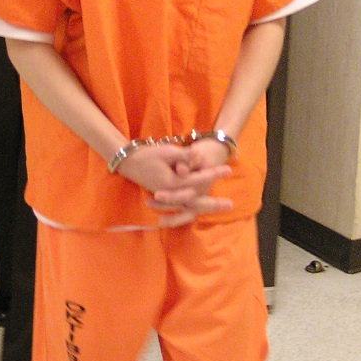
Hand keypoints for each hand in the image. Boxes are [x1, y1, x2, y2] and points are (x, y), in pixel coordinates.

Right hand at [117, 142, 232, 224]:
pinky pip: (182, 207)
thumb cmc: (147, 155)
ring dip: (206, 207)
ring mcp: (168, 197)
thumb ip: (184, 156)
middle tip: (231, 204)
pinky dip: (193, 208)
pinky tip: (202, 208)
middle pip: (197, 202)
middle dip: (214, 203)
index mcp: (173, 182)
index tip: (228, 169)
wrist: (129, 162)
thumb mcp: (166, 152)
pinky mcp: (166, 197)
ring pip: (190, 207)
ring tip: (220, 207)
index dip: (214, 173)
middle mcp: (172, 193)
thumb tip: (199, 155)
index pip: (198, 179)